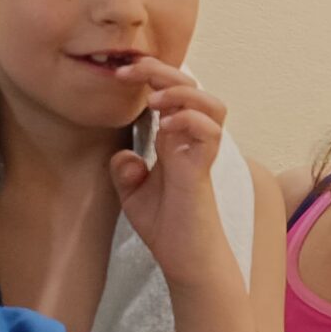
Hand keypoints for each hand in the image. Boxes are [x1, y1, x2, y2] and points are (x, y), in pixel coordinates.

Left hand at [107, 59, 233, 280]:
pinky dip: (191, 120)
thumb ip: (125, 172)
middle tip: (130, 71)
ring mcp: (200, 152)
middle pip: (191, 87)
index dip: (148, 75)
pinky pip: (210, 132)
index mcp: (173, 139)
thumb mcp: (133, 196)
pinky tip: (168, 126)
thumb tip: (123, 155)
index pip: (169, 93)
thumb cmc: (167, 228)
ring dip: (182, 92)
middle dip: (160, 71)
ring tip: (155, 101)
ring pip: (211, 103)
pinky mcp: (203, 169)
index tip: (119, 73)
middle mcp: (190, 140)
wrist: (185, 260)